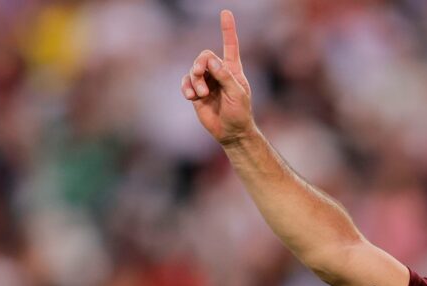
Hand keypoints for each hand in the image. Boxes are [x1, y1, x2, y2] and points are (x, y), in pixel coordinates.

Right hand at [181, 10, 253, 144]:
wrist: (231, 133)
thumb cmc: (240, 114)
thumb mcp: (237, 95)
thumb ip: (225, 76)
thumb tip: (211, 60)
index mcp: (233, 70)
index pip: (230, 46)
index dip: (227, 29)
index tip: (225, 12)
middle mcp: (219, 73)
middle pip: (204, 56)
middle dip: (200, 65)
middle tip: (200, 77)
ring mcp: (207, 82)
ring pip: (194, 69)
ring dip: (195, 80)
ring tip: (200, 94)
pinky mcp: (197, 92)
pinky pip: (186, 82)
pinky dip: (186, 87)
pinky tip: (191, 96)